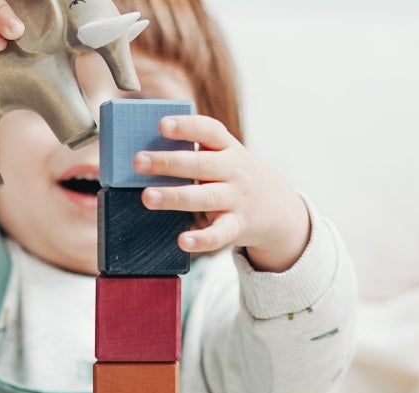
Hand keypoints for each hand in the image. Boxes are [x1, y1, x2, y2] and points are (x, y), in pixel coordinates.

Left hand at [134, 115, 310, 273]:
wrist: (280, 209)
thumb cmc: (237, 178)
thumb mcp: (226, 158)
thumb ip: (195, 154)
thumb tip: (145, 154)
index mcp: (228, 148)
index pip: (210, 130)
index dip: (187, 126)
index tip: (162, 124)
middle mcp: (234, 171)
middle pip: (201, 164)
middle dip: (169, 162)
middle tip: (138, 161)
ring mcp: (236, 199)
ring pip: (205, 197)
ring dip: (175, 197)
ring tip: (147, 197)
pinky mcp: (238, 226)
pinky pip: (220, 234)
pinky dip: (203, 239)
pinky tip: (183, 241)